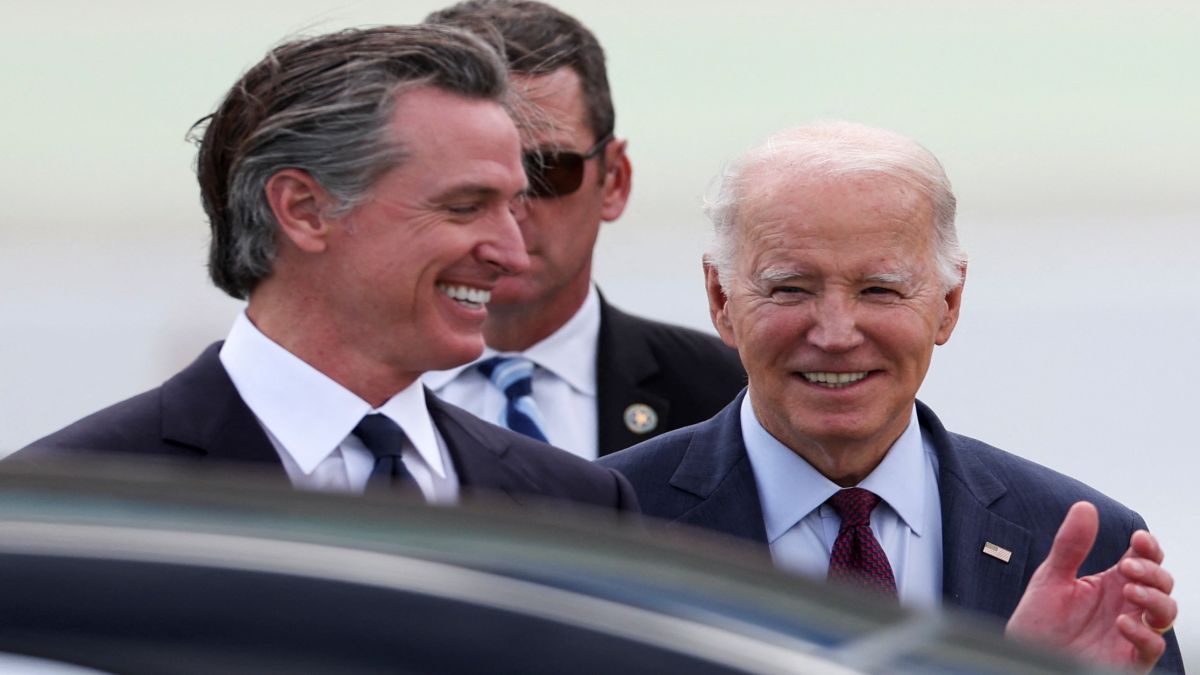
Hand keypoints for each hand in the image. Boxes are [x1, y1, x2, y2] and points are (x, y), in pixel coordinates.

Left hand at [1005, 501, 1175, 672]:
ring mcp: (1129, 632)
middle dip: (1152, 571)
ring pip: (1166, 612)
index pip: (1144, 559)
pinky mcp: (1128, 658)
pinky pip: (1152, 647)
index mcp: (1111, 583)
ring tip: (1129, 591)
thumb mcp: (1051, 577)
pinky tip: (1122, 621)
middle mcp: (1125, 605)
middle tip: (1127, 567)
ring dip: (1154, 598)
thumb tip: (1085, 507)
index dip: (1149, 547)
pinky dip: (1143, 633)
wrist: (1025, 656)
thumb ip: (1070, 545)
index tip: (1139, 538)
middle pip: (1162, 582)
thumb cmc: (1040, 622)